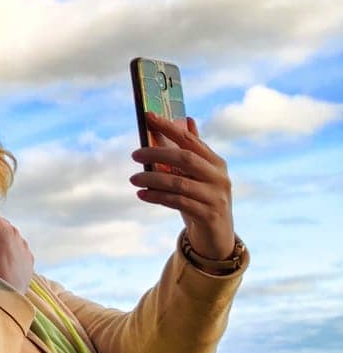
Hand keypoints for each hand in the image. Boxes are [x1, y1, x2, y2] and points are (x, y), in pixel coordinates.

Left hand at [131, 114, 235, 258]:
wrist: (216, 235)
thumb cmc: (201, 199)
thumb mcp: (196, 175)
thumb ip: (191, 150)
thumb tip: (187, 119)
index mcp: (216, 162)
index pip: (190, 140)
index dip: (169, 127)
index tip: (148, 116)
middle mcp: (219, 177)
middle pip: (185, 159)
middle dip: (157, 154)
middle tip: (134, 154)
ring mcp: (216, 197)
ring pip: (179, 183)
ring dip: (152, 179)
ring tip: (133, 179)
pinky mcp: (209, 215)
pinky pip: (179, 202)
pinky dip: (157, 197)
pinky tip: (141, 194)